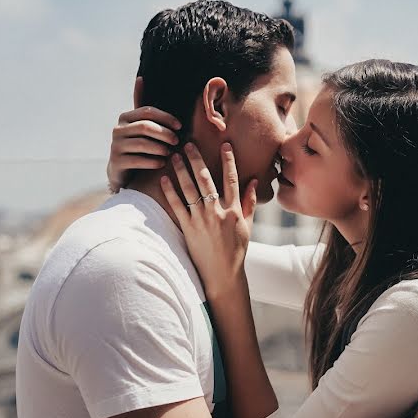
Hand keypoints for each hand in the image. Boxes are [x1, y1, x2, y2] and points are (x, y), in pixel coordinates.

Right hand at [106, 81, 181, 191]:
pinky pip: (139, 159)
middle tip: (177, 141)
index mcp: (125, 117)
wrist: (122, 171)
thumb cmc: (137, 146)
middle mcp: (118, 129)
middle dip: (165, 133)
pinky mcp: (117, 161)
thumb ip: (144, 109)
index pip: (148, 111)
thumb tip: (141, 78)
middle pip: (146, 126)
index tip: (180, 126)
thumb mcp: (140, 126)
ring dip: (161, 148)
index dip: (166, 117)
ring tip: (170, 153)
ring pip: (143, 143)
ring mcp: (115, 145)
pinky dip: (154, 161)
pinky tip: (162, 163)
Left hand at [160, 142, 257, 298]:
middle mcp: (218, 212)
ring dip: (181, 171)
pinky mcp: (188, 229)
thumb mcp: (247, 225)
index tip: (224, 144)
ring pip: (190, 189)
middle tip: (188, 143)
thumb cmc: (236, 250)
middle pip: (206, 180)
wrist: (222, 274)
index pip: (231, 179)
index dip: (228, 161)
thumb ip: (249, 202)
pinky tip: (164, 179)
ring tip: (174, 156)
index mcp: (234, 210)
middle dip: (197, 159)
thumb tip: (253, 181)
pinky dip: (170, 192)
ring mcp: (202, 220)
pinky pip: (177, 207)